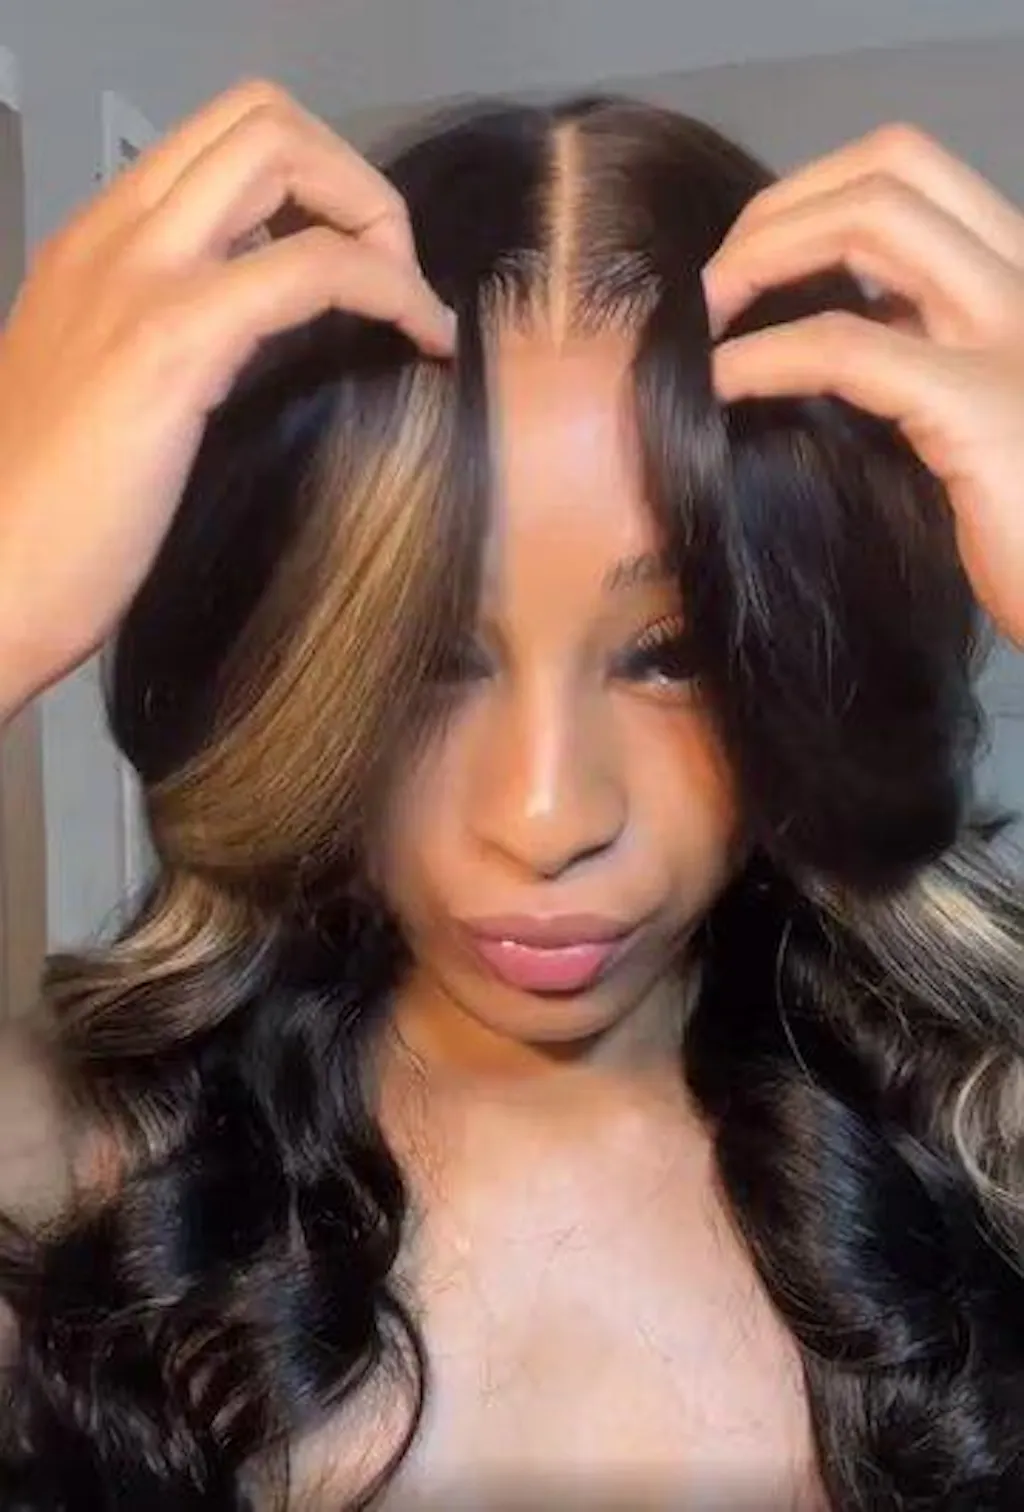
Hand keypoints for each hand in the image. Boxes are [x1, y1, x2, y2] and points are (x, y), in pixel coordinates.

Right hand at [0, 78, 454, 719]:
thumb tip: (260, 341)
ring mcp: (136, 279)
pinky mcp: (171, 343)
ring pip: (282, 155)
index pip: (220, 144)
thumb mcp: (112, 397)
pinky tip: (423, 340)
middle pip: (258, 119)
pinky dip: (392, 289)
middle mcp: (110, 237)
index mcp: (96, 247)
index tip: (360, 269)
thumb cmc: (52, 520)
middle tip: (394, 275)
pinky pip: (314, 267)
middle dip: (353, 181)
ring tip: (409, 304)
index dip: (313, 183)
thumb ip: (175, 345)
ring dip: (374, 215)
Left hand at [702, 122, 1023, 650]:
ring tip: (705, 320)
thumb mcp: (966, 412)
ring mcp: (1013, 336)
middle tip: (712, 288)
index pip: (912, 168)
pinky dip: (763, 356)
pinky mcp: (980, 409)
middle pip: (889, 167)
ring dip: (762, 255)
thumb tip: (817, 321)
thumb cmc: (1023, 522)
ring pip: (873, 220)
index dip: (810, 194)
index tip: (749, 263)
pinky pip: (845, 348)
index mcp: (1020, 277)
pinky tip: (721, 385)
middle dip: (777, 210)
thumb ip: (913, 351)